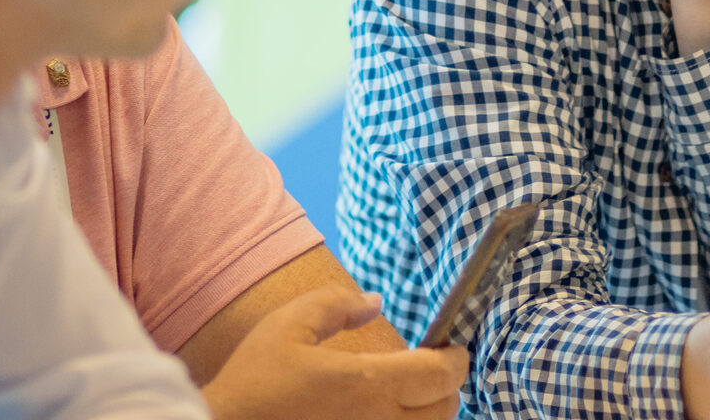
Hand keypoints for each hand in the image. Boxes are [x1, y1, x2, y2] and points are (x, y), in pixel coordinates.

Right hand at [203, 285, 467, 419]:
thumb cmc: (253, 383)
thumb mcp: (288, 325)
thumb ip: (336, 305)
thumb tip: (375, 302)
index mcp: (366, 385)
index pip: (440, 375)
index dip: (456, 358)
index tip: (453, 347)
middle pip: (445, 410)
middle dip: (447, 386)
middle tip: (432, 368)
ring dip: (430, 413)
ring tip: (412, 394)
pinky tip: (384, 414)